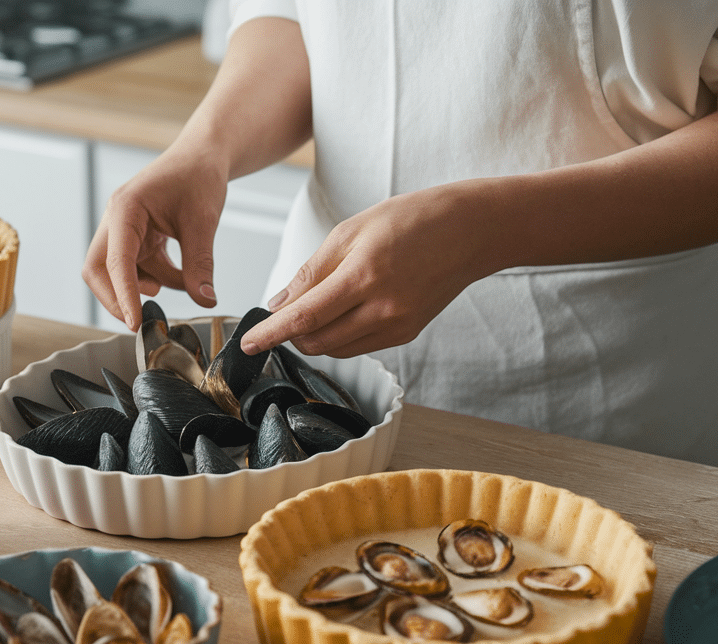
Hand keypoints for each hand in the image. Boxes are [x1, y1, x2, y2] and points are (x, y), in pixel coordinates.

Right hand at [82, 150, 228, 329]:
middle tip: (140, 319)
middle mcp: (116, 220)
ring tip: (180, 283)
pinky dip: (158, 278)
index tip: (135, 323)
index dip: (123, 296)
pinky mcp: (136, 236)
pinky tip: (181, 277)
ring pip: (117, 272)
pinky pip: (138, 267)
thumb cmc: (199, 175)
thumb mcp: (203, 221)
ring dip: (144, 287)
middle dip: (116, 297)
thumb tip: (204, 301)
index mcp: (125, 209)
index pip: (115, 262)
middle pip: (97, 270)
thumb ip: (201, 263)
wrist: (203, 155)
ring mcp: (124, 229)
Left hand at [241, 183, 500, 357]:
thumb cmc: (411, 220)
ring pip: (335, 348)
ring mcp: (397, 327)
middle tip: (282, 313)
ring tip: (315, 307)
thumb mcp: (351, 231)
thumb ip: (312, 272)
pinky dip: (339, 336)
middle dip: (290, 333)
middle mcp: (382, 310)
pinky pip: (358, 347)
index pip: (304, 317)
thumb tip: (279, 304)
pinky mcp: (406, 335)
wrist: (471, 231)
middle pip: (316, 340)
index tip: (246, 344)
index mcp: (364, 276)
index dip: (271, 334)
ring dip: (314, 336)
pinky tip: (343, 312)